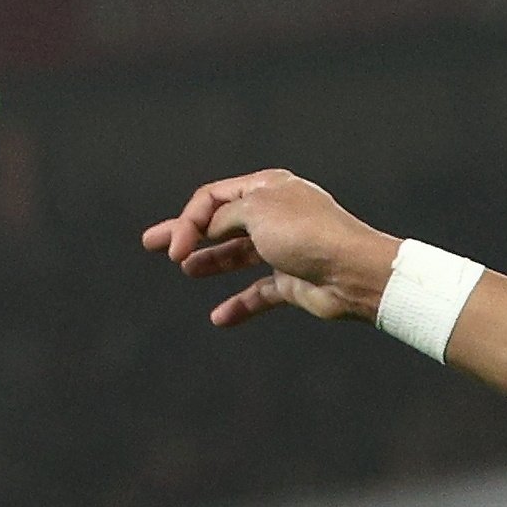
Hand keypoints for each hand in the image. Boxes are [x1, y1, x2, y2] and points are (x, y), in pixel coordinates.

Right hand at [140, 170, 402, 326]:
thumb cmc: (309, 234)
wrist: (355, 274)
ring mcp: (285, 249)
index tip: (175, 246)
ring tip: (186, 270)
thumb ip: (224, 216)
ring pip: (238, 255)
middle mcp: (276, 215)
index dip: (188, 221)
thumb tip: (207, 226)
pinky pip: (260, 293)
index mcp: (268, 188)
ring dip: (211, 263)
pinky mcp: (294, 282)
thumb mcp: (256, 211)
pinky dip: (240, 305)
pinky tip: (219, 319)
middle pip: (222, 225)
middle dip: (187, 235)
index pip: (214, 198)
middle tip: (151, 244)